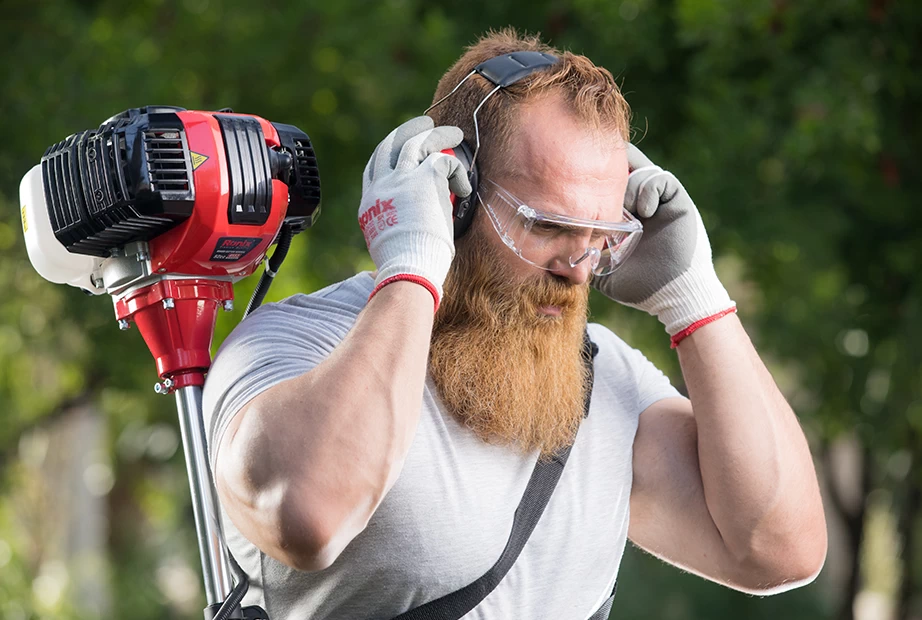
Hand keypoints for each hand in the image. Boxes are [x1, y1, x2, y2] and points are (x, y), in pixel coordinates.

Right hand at [359, 116, 471, 310]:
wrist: (408, 269)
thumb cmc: (406, 266)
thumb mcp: (390, 242)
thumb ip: (396, 224)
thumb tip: (413, 223)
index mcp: (370, 202)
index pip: (375, 167)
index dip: (390, 153)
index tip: (403, 150)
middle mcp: (382, 185)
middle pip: (392, 145)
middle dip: (408, 131)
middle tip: (424, 125)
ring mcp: (402, 178)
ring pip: (418, 142)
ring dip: (437, 134)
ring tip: (454, 133)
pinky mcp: (425, 177)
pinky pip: (445, 160)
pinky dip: (458, 171)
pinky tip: (465, 187)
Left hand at [593, 144, 734, 338]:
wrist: (675, 297)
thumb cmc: (641, 289)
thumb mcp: (604, 273)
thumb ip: (585, 259)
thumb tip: (557, 256)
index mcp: (625, 218)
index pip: (608, 187)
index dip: (594, 180)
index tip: (578, 182)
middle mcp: (643, 206)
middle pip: (624, 171)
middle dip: (608, 174)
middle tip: (595, 183)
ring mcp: (660, 203)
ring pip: (641, 171)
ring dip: (627, 186)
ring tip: (623, 207)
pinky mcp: (678, 203)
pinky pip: (662, 180)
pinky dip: (648, 190)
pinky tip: (644, 212)